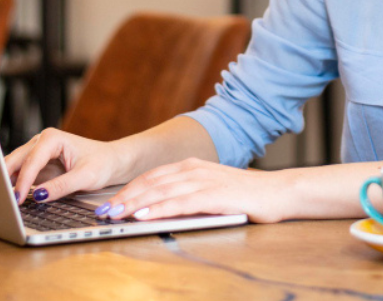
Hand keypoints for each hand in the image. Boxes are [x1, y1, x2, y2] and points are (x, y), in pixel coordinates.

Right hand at [5, 128, 126, 204]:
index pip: (31, 161)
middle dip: (5, 179)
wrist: (111, 162)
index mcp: (52, 138)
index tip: (17, 199)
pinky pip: (19, 176)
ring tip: (1, 202)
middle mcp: (41, 142)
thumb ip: (62, 186)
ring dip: (6, 183)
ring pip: (13, 168)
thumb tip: (38, 196)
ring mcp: (37, 154)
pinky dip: (13, 186)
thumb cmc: (102, 164)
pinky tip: (10, 200)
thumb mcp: (86, 177)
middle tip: (0, 201)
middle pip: (15, 161)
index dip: (23, 181)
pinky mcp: (37, 166)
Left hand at [102, 158, 289, 223]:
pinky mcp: (216, 195)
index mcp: (192, 166)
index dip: (128, 190)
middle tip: (103, 211)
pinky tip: (145, 215)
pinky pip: (182, 203)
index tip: (108, 202)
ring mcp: (205, 181)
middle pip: (151, 183)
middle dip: (124, 198)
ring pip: (162, 192)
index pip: (152, 177)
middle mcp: (195, 169)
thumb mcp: (210, 190)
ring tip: (116, 215)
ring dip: (136, 204)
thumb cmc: (245, 195)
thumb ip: (186, 194)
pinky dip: (160, 208)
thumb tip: (157, 208)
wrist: (278, 192)